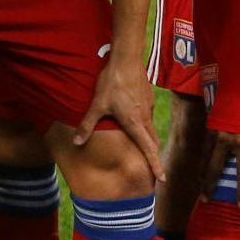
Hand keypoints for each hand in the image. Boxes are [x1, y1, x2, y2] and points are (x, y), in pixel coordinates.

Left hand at [74, 52, 157, 170]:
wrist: (126, 59)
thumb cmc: (112, 83)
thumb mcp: (97, 105)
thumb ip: (87, 125)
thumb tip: (77, 142)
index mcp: (135, 124)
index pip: (148, 150)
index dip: (155, 165)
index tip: (162, 179)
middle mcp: (145, 118)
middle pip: (153, 142)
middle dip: (154, 157)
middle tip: (155, 171)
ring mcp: (148, 106)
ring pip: (151, 129)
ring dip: (149, 141)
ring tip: (145, 149)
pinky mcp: (148, 97)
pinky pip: (148, 116)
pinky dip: (145, 125)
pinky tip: (137, 121)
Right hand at [195, 131, 239, 204]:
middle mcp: (225, 139)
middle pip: (214, 168)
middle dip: (209, 186)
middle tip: (205, 201)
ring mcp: (215, 131)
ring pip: (204, 157)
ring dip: (202, 173)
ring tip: (200, 187)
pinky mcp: (210, 124)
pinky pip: (203, 146)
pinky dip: (202, 158)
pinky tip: (201, 166)